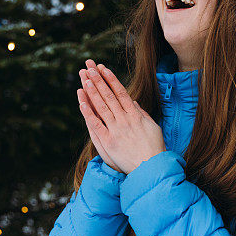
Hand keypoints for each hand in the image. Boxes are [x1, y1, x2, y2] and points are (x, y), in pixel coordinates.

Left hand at [77, 59, 165, 173]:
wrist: (151, 168)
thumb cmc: (154, 148)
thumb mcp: (152, 127)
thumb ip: (141, 114)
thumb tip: (132, 102)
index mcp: (135, 115)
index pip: (121, 92)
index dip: (111, 79)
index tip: (103, 68)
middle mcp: (125, 120)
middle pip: (109, 96)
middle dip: (98, 80)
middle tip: (89, 67)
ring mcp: (115, 130)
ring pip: (101, 106)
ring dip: (92, 91)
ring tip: (85, 77)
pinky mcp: (108, 142)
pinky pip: (95, 124)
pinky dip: (88, 112)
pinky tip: (81, 101)